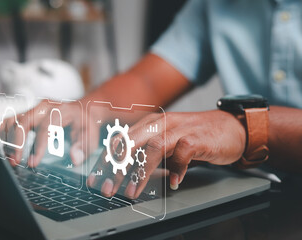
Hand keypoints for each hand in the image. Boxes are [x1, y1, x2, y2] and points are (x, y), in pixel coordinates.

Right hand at [0, 99, 100, 166]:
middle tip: (15, 162)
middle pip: (23, 121)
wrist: (83, 109)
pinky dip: (2, 133)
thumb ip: (84, 147)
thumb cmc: (85, 124)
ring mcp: (34, 108)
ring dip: (6, 139)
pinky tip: (2, 147)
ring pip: (12, 119)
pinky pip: (8, 120)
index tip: (32, 163)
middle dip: (16, 143)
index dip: (38, 147)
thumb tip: (74, 158)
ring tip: (8, 158)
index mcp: (61, 110)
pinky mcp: (27, 112)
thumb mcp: (91, 135)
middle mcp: (45, 106)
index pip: (46, 128)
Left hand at [87, 110, 245, 198]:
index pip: (122, 140)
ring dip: (140, 171)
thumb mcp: (167, 142)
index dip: (107, 159)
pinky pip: (183, 153)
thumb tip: (126, 172)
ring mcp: (180, 128)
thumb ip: (148, 153)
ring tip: (132, 191)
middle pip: (132, 142)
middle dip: (116, 167)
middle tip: (107, 188)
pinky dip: (176, 168)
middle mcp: (162, 123)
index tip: (96, 178)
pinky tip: (174, 183)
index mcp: (151, 123)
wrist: (231, 127)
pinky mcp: (198, 137)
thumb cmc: (196, 136)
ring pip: (153, 147)